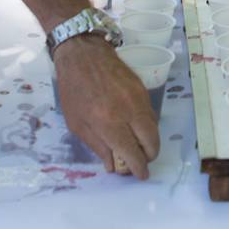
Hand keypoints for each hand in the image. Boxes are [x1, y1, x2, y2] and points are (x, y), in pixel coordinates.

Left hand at [53, 36, 159, 178]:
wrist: (84, 54)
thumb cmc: (74, 90)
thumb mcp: (77, 124)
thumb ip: (97, 146)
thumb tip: (112, 165)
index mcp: (109, 123)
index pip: (132, 153)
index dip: (138, 168)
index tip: (140, 175)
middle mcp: (129, 112)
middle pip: (151, 143)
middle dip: (148, 157)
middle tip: (139, 161)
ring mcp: (139, 99)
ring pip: (154, 129)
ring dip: (149, 142)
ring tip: (137, 146)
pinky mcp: (143, 90)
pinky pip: (151, 115)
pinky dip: (147, 126)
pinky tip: (135, 128)